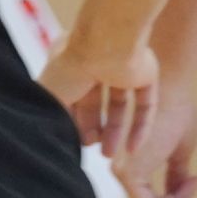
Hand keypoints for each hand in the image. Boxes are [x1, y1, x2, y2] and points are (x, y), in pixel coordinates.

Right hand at [42, 39, 159, 167]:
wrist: (106, 43)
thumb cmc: (71, 65)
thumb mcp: (50, 94)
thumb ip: (54, 114)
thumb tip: (55, 135)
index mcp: (72, 62)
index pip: (71, 96)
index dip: (72, 120)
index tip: (71, 140)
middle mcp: (97, 63)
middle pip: (96, 101)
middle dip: (94, 128)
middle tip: (91, 149)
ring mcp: (123, 67)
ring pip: (120, 104)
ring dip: (116, 131)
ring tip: (110, 155)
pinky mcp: (146, 72)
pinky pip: (145, 103)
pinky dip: (141, 127)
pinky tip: (134, 148)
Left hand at [123, 87, 196, 197]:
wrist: (171, 88)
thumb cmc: (176, 110)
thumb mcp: (179, 149)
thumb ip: (176, 173)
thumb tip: (180, 194)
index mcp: (128, 162)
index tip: (196, 180)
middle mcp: (120, 169)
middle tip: (196, 183)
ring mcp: (122, 173)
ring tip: (195, 182)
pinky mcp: (130, 175)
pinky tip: (192, 185)